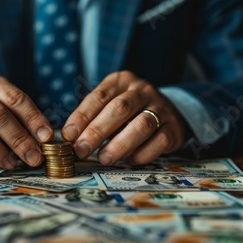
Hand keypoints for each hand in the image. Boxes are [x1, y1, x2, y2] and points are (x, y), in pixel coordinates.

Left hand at [61, 71, 185, 164]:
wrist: (168, 113)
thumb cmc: (129, 112)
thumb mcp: (109, 106)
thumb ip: (92, 118)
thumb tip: (71, 139)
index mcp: (121, 81)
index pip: (99, 96)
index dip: (82, 116)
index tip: (69, 135)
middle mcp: (142, 90)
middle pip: (119, 109)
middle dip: (97, 131)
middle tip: (82, 150)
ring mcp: (161, 108)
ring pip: (141, 125)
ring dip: (119, 144)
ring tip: (104, 159)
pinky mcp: (174, 128)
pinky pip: (158, 142)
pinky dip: (141, 154)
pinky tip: (127, 161)